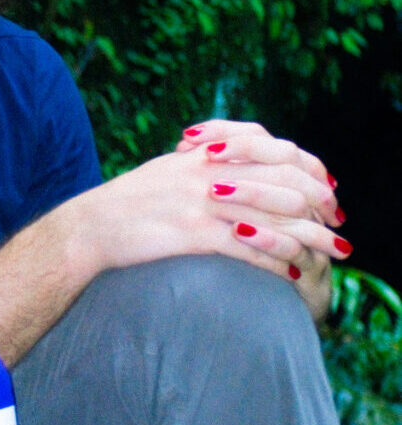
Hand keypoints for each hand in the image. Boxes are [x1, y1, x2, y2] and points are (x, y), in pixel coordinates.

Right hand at [81, 130, 344, 288]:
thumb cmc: (125, 203)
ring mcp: (204, 202)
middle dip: (322, 204)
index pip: (278, 149)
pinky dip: (276, 262)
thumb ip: (205, 162)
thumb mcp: (168, 170)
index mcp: (209, 153)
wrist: (88, 227)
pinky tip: (291, 275)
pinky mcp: (194, 234)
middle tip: (337, 226)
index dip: (311, 169)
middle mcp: (211, 172)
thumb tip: (235, 161)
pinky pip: (249, 247)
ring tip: (331, 254)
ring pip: (276, 215)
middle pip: (287, 180)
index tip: (327, 190)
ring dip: (311, 237)